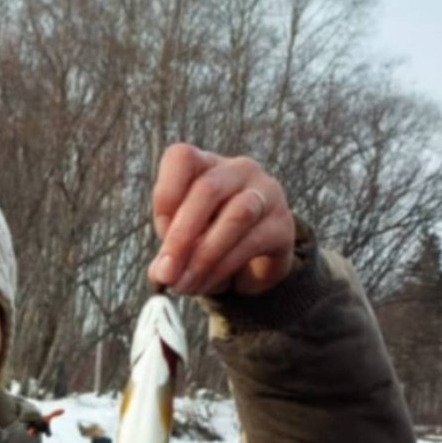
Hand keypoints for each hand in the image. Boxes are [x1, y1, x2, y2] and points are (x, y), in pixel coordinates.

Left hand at [148, 144, 295, 296]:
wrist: (254, 260)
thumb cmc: (209, 238)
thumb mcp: (183, 239)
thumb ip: (169, 250)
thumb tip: (162, 272)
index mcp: (205, 164)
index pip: (181, 158)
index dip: (166, 195)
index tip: (159, 232)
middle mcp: (238, 170)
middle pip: (208, 189)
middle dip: (182, 236)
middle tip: (167, 273)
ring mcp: (266, 193)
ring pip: (236, 215)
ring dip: (205, 255)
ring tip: (185, 284)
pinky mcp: (282, 225)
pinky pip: (252, 243)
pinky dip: (223, 268)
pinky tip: (207, 283)